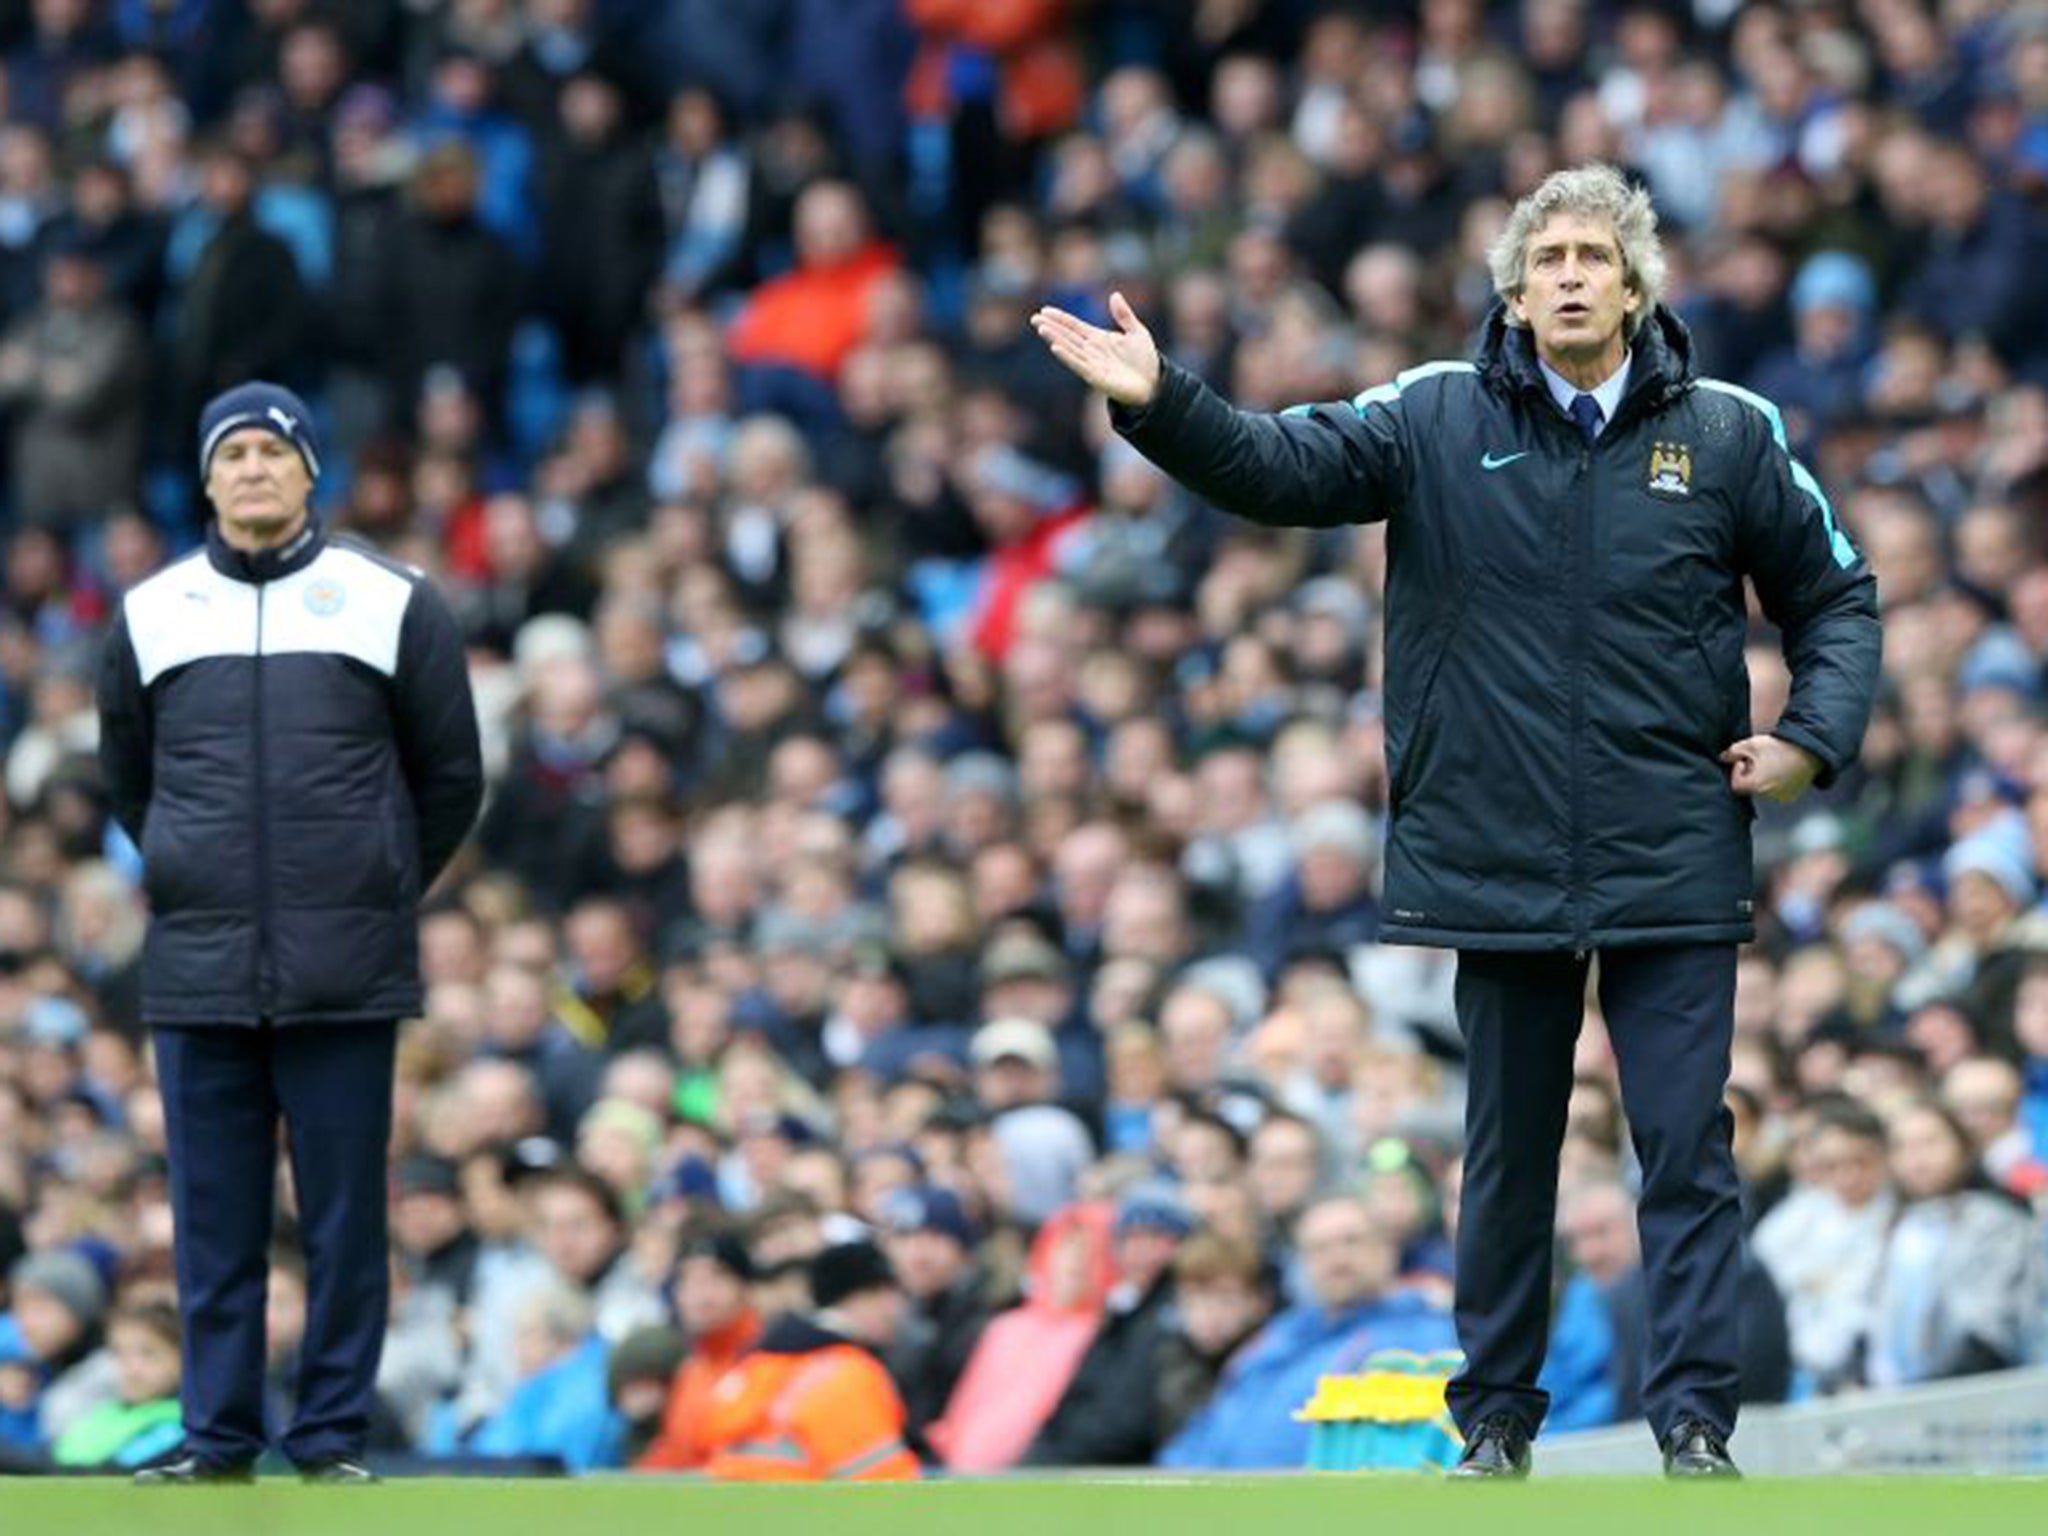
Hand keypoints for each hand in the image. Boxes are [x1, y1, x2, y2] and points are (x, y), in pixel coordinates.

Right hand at [1030, 290, 1161, 407]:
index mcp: (1098, 339)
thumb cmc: (1145, 360)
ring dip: (1055, 339)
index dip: (1060, 318)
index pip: (1075, 326)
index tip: (1044, 310)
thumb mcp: (1137, 332)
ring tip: (1042, 328)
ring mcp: (1092, 364)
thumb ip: (1124, 315)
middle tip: (1034, 318)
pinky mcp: (1096, 377)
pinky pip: (1079, 365)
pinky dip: (1067, 356)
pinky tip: (1056, 348)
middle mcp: (1091, 351)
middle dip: (1051, 327)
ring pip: (1069, 349)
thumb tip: (1114, 295)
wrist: (1154, 384)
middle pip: (1067, 336)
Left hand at [1720, 735, 1820, 802]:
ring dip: (1762, 780)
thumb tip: (1722, 757)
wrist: (1808, 750)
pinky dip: (1775, 784)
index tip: (1744, 760)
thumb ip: (1732, 752)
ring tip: (1770, 764)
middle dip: (1749, 775)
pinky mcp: (1791, 796)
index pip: (1736, 784)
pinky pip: (1776, 793)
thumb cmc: (1778, 747)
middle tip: (1757, 761)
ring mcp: (1781, 797)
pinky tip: (1780, 771)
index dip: (1737, 771)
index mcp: (1755, 785)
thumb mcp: (1750, 745)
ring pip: (1763, 791)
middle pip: (1749, 788)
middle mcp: (1767, 795)